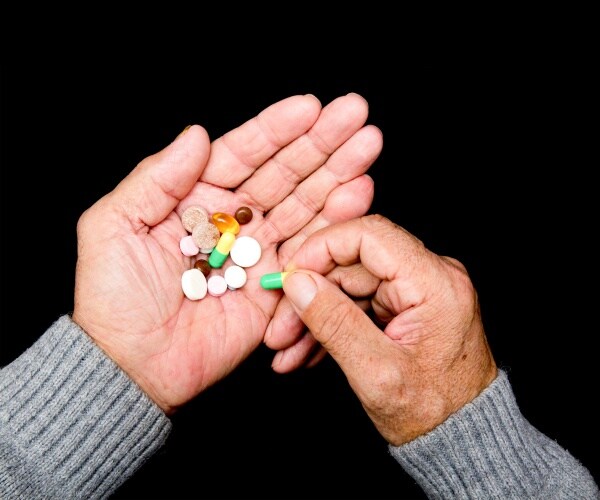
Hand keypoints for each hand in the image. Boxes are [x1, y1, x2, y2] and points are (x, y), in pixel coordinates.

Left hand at [72, 94, 382, 414]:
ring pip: (305, 205)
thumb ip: (155, 178)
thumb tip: (197, 134)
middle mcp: (234, 220)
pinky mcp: (276, 285)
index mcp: (197, 198)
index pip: (243, 154)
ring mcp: (258, 252)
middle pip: (284, 173)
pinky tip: (358, 195)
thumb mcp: (114, 225)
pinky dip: (335, 224)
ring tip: (368, 145)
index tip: (311, 106)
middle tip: (356, 113)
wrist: (134, 363)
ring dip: (338, 174)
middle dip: (322, 142)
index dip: (277, 129)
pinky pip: (310, 251)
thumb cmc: (113, 297)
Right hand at [266, 215, 496, 444]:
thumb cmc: (434, 414)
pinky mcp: (407, 305)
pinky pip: (359, 303)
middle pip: (353, 264)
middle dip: (309, 295)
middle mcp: (432, 277)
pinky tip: (306, 348)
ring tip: (287, 350)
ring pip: (350, 285)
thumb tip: (297, 282)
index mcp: (435, 284)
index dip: (320, 249)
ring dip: (314, 316)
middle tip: (279, 329)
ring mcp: (419, 290)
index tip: (288, 275)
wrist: (461, 437)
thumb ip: (334, 322)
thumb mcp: (376, 373)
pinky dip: (331, 324)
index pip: (369, 236)